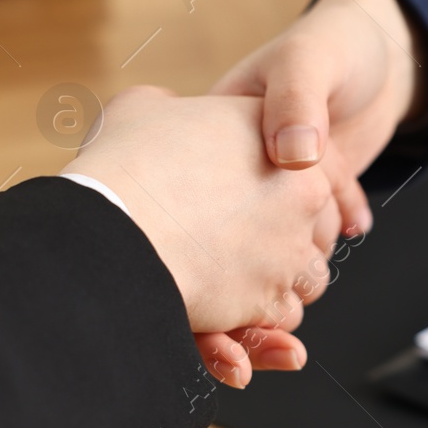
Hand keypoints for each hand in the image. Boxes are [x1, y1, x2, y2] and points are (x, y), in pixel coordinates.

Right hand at [62, 87, 340, 387]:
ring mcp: (291, 247)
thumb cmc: (121, 164)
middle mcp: (300, 189)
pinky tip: (227, 309)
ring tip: (234, 280)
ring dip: (279, 282)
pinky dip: (261, 321)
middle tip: (240, 242)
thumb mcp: (141, 107)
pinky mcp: (270, 298)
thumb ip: (170, 107)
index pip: (314, 162)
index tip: (254, 197)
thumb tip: (167, 112)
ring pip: (308, 276)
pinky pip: (282, 317)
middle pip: (317, 222)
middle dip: (287, 237)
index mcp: (276, 134)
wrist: (111, 226)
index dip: (284, 184)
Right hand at [211, 0, 427, 233]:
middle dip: (277, 227)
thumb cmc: (336, 44)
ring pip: (281, 230)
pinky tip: (357, 222)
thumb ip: (296, 99)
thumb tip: (290, 157)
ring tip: (338, 225)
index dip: (224, 199)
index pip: (201, 175)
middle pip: (243, 214)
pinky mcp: (309, 195)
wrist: (383, 57)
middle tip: (309, 219)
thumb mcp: (307, 59)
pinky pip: (314, 230)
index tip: (266, 204)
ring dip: (311, 236)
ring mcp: (277, 180)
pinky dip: (338, 231)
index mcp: (218, 123)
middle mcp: (241, 158)